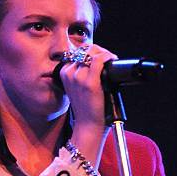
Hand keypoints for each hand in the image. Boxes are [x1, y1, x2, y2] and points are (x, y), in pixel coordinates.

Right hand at [60, 44, 117, 165]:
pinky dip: (107, 57)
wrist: (88, 125)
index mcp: (64, 73)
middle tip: (108, 57)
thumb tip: (97, 62)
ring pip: (92, 53)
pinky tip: (112, 59)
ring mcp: (78, 77)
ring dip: (104, 54)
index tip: (101, 56)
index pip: (77, 52)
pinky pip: (99, 60)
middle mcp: (70, 73)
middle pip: (85, 50)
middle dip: (98, 50)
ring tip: (111, 59)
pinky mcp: (90, 82)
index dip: (91, 51)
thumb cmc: (87, 108)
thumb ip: (81, 74)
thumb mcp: (78, 87)